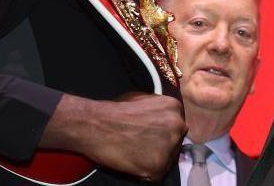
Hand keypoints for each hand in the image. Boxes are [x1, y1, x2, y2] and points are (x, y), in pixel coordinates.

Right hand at [41, 93, 186, 180]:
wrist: (96, 125)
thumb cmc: (114, 111)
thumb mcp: (143, 99)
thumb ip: (159, 110)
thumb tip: (163, 119)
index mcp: (174, 107)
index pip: (176, 125)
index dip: (163, 132)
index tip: (151, 134)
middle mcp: (177, 126)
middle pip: (176, 141)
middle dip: (162, 145)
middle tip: (142, 145)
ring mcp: (170, 147)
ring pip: (168, 159)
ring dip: (154, 158)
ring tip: (135, 152)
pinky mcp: (158, 166)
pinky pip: (156, 174)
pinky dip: (145, 171)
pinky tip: (132, 161)